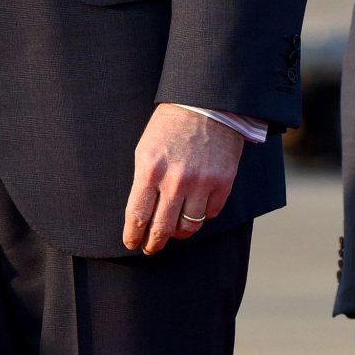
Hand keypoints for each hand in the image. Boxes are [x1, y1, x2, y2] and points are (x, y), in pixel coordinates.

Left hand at [122, 103, 243, 254]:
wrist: (205, 105)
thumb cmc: (169, 126)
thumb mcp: (146, 149)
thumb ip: (144, 180)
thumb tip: (142, 212)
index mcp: (150, 169)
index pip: (138, 214)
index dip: (133, 234)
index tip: (130, 243)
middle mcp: (175, 180)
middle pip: (163, 228)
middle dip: (153, 243)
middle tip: (150, 248)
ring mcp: (201, 183)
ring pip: (188, 227)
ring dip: (179, 234)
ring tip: (173, 232)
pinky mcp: (223, 183)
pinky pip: (210, 214)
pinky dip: (201, 216)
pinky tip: (194, 211)